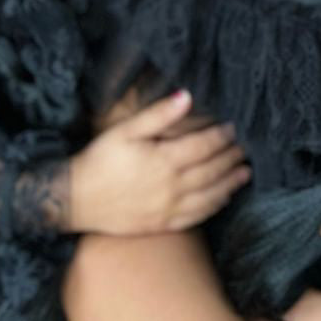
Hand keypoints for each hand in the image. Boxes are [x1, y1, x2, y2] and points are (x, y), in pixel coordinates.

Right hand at [69, 91, 250, 234]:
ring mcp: (167, 208)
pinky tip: (224, 199)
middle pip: (212, 170)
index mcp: (163, 160)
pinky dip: (214, 207)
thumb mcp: (125, 130)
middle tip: (246, 147)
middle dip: (231, 158)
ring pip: (209, 196)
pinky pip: (196, 217)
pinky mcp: (161, 224)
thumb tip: (187, 96)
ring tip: (245, 172)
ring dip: (230, 184)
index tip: (235, 127)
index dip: (222, 136)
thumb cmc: (99, 160)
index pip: (204, 146)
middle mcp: (171, 187)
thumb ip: (158, 114)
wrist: (74, 199)